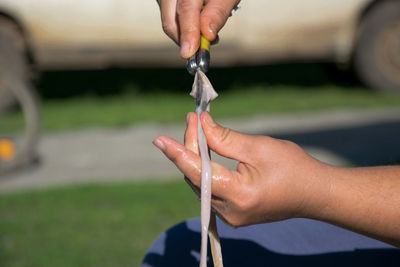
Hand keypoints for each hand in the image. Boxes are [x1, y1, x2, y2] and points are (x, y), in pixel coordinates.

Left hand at [153, 112, 329, 226]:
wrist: (315, 193)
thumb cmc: (294, 168)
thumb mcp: (258, 147)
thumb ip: (225, 139)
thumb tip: (201, 125)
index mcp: (238, 194)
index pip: (197, 172)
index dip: (177, 153)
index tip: (159, 139)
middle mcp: (230, 211)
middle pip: (197, 177)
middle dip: (191, 148)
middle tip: (193, 120)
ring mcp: (231, 216)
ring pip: (201, 184)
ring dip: (197, 158)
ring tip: (198, 131)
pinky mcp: (234, 214)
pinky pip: (210, 190)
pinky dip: (206, 170)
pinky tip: (206, 152)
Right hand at [156, 0, 239, 58]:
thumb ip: (218, 13)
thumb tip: (208, 35)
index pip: (186, 9)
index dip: (188, 32)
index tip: (189, 52)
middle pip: (170, 22)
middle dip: (186, 40)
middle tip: (205, 47)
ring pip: (169, 23)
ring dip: (186, 35)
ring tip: (206, 31)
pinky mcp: (163, 3)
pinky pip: (169, 20)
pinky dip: (183, 28)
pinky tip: (197, 24)